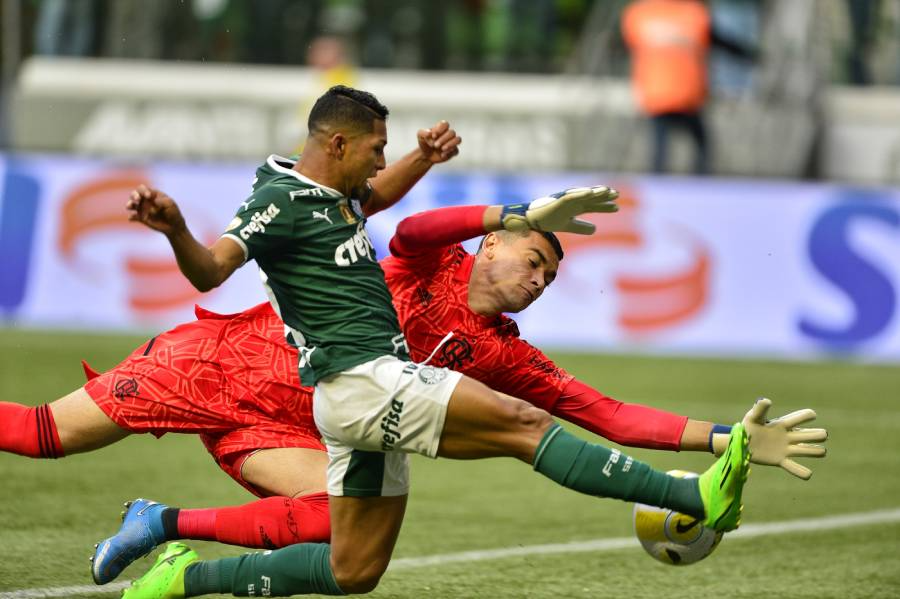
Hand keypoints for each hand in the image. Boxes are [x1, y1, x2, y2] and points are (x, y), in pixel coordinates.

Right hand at [127, 184, 185, 235]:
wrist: (174, 226)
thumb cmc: (173, 212)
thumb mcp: (171, 205)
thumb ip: (162, 201)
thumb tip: (154, 201)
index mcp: (152, 194)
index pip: (143, 188)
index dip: (143, 191)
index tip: (148, 196)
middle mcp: (145, 200)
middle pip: (134, 194)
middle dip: (134, 195)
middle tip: (138, 200)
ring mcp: (142, 209)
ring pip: (131, 204)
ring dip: (129, 204)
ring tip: (130, 207)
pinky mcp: (140, 218)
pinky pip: (132, 217)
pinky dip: (132, 217)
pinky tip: (133, 218)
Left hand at [416, 120, 460, 163]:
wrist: (425, 155)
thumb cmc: (424, 143)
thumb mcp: (420, 136)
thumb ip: (423, 132)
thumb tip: (430, 132)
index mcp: (441, 128)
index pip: (445, 124)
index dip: (440, 129)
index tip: (433, 136)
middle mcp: (448, 134)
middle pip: (452, 132)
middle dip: (443, 139)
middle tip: (435, 145)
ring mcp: (452, 142)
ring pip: (458, 139)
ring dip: (450, 144)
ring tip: (442, 149)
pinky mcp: (453, 151)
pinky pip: (456, 150)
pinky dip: (449, 152)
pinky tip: (442, 155)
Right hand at [501, 186, 617, 234]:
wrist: (531, 221)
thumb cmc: (547, 220)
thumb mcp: (567, 225)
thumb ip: (580, 227)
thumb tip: (595, 229)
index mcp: (574, 207)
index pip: (592, 205)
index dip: (604, 206)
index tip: (616, 207)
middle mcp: (572, 201)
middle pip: (590, 198)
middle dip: (603, 196)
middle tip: (616, 195)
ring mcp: (565, 200)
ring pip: (582, 195)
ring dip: (594, 192)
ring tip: (606, 191)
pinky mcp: (557, 201)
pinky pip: (570, 196)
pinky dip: (580, 193)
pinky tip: (590, 192)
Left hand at [742, 397, 827, 479]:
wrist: (741, 443)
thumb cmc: (748, 427)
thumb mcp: (753, 417)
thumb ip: (759, 409)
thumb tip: (766, 400)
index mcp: (782, 424)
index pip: (799, 418)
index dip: (808, 415)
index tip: (812, 415)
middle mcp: (788, 436)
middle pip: (809, 435)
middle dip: (818, 434)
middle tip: (823, 435)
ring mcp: (785, 449)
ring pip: (806, 450)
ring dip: (816, 451)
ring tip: (822, 451)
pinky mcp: (780, 460)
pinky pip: (793, 467)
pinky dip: (801, 472)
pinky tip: (808, 475)